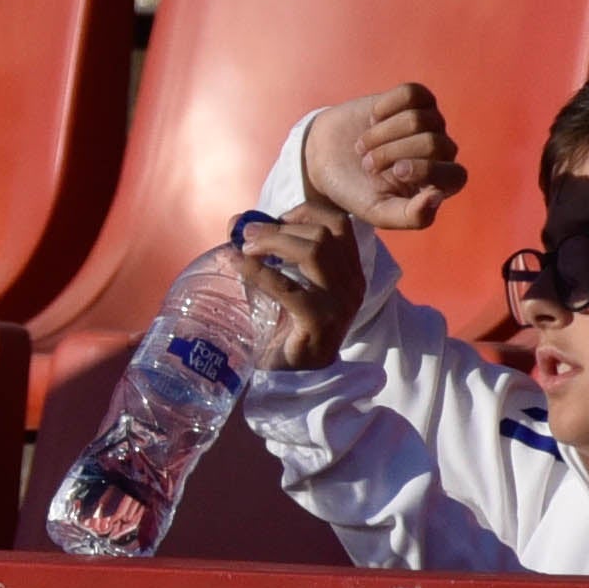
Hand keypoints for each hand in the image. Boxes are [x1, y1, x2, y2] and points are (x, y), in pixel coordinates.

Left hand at [236, 203, 372, 370]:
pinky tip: (238, 266)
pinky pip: (289, 288)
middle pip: (324, 234)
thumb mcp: (283, 281)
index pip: (340, 223)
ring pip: (314, 252)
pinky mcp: (319, 321)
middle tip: (247, 233)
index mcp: (350, 271)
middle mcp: (352, 283)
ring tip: (245, 247)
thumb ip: (266, 252)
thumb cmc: (286, 325)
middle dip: (281, 226)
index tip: (277, 218)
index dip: (306, 211)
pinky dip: (259, 271)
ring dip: (273, 241)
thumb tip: (236, 222)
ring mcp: (339, 303)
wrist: (292, 376)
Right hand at [302, 82, 464, 231]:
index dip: (427, 170)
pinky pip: (411, 94)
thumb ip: (411, 216)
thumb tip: (437, 197)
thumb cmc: (357, 190)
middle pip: (432, 144)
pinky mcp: (414, 99)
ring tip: (363, 146)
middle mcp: (441, 151)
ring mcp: (429, 122)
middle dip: (392, 153)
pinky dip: (386, 107)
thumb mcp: (378, 213)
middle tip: (367, 165)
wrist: (326, 158)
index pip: (455, 175)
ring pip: (419, 119)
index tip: (394, 172)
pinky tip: (372, 119)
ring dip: (382, 134)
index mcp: (439, 183)